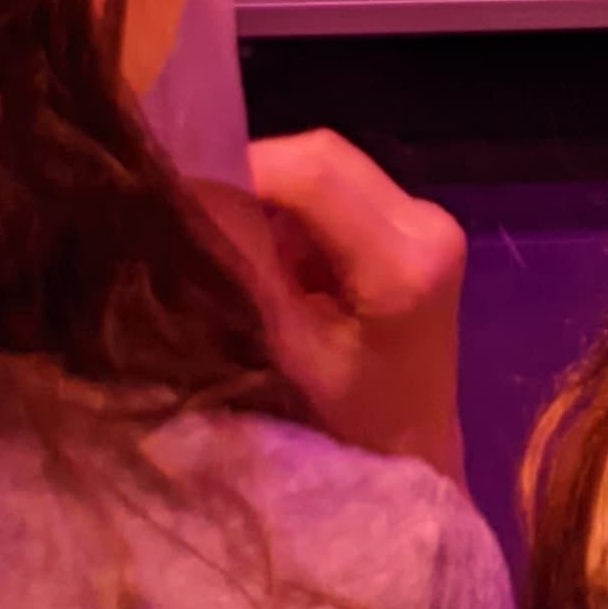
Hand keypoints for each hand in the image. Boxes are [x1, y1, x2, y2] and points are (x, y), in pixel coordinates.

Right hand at [215, 130, 468, 478]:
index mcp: (405, 259)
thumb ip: (248, 272)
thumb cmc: (349, 428)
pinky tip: (267, 250)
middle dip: (255, 174)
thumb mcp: (289, 355)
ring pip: (331, 169)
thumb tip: (192, 199)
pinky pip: (342, 192)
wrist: (412, 451)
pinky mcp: (413, 225)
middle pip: (327, 157)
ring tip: (224, 233)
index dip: (243, 168)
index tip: (180, 188)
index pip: (316, 175)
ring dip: (274, 193)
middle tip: (194, 207)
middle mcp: (427, 220)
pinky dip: (296, 211)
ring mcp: (426, 218)